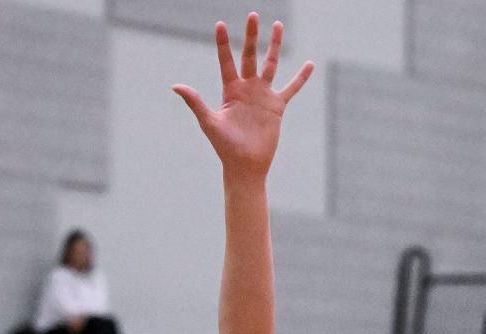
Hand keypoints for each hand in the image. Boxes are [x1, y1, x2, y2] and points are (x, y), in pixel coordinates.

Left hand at [173, 14, 313, 177]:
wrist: (245, 165)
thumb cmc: (225, 147)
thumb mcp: (209, 122)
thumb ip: (195, 102)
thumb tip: (176, 86)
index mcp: (230, 90)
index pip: (226, 61)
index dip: (223, 43)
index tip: (220, 24)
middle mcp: (247, 89)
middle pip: (249, 56)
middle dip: (251, 36)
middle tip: (253, 15)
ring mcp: (263, 96)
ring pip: (270, 64)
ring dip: (273, 46)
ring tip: (277, 25)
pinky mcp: (276, 107)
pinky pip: (291, 88)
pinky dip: (301, 77)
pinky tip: (310, 64)